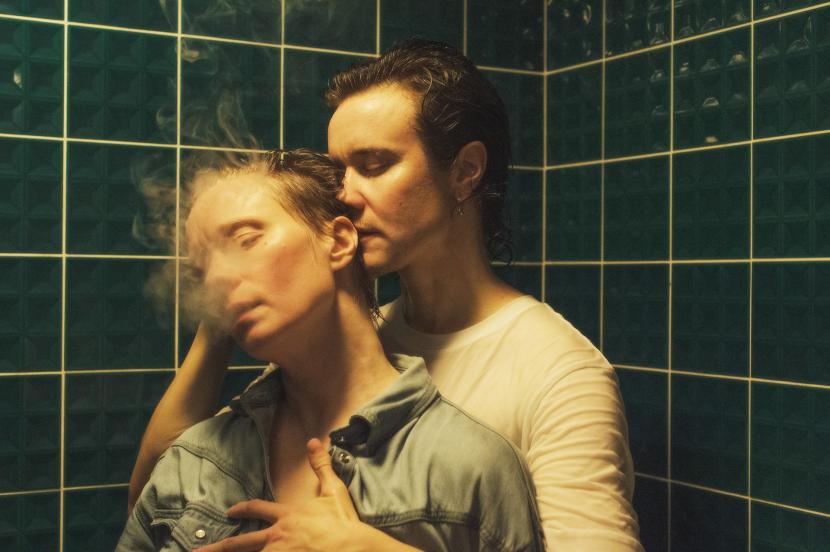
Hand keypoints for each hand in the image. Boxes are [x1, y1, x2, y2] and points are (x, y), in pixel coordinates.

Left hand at [194, 438, 360, 551]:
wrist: (351, 547)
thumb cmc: (343, 522)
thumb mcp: (333, 490)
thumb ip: (320, 466)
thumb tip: (313, 441)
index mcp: (287, 516)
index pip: (258, 509)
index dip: (243, 509)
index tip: (230, 511)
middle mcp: (276, 537)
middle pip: (240, 543)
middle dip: (218, 547)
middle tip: (199, 550)